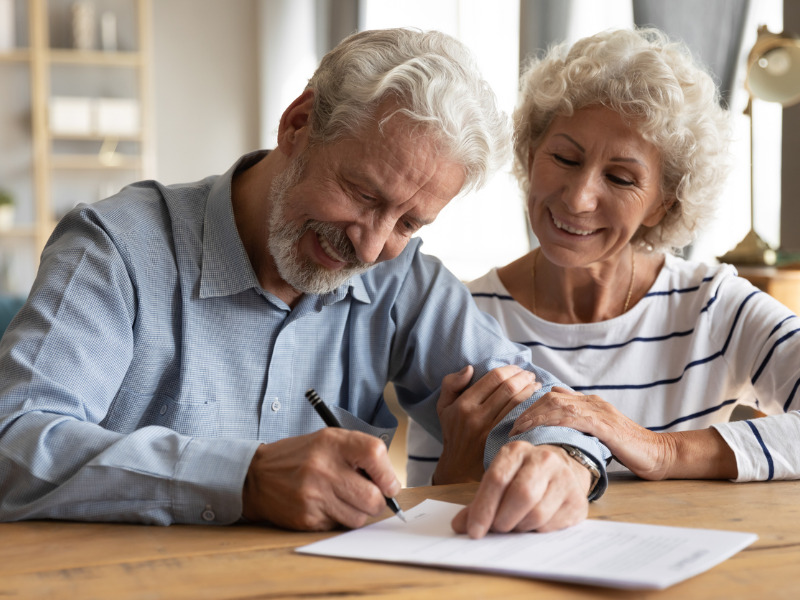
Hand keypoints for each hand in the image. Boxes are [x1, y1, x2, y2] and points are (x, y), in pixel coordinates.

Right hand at [242, 429, 400, 530]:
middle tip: (369, 497)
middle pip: (372, 497)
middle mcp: (323, 468)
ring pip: (358, 518)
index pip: (374, 454)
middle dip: (377, 501)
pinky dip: (338, 520)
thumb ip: (359, 453)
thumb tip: (389, 482)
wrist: (257, 476)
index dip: (388, 474)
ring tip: (344, 500)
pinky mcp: (307, 518)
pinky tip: (325, 506)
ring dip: (358, 513)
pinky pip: (339, 527)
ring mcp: (314, 495)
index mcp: (332, 443)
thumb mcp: (328, 440)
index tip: (389, 484)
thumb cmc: (300, 457)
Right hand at [433, 365, 540, 484]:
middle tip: (530, 375)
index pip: (493, 378)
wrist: (459, 469)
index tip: (517, 368)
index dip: (509, 369)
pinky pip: (521, 420)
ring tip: (535, 385)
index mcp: (463, 404)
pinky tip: (535, 403)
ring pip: (517, 403)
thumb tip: (470, 368)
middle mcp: (477, 417)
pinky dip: (531, 408)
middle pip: (508, 388)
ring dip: (530, 390)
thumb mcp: (444, 407)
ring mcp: (491, 431)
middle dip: (523, 377)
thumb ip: (451, 384)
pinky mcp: (502, 442)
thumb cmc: (454, 433)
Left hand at [451, 441, 590, 537]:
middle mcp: (543, 459)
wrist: (561, 470)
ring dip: (520, 527)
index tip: (474, 531)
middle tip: (497, 529)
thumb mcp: (499, 481)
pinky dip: (537, 531)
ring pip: (537, 513)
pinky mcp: (578, 500)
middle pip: (521, 495)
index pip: (496, 479)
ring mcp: (564, 478)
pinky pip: (552, 525)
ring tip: (515, 524)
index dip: (483, 509)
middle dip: (503, 520)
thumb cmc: (522, 478)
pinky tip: (534, 524)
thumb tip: (459, 526)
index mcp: (516, 451)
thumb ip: (478, 503)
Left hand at [510, 386, 671, 479]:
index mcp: (589, 403)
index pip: (552, 396)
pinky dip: (553, 422)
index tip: (515, 421)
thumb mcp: (599, 433)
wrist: (660, 454)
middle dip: (527, 410)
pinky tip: (541, 431)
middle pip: (551, 397)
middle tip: (510, 427)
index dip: (530, 406)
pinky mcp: (605, 425)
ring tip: (519, 430)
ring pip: (559, 404)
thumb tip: (553, 427)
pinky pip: (574, 418)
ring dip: (535, 416)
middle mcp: (592, 402)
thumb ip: (580, 425)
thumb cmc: (628, 448)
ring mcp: (599, 411)